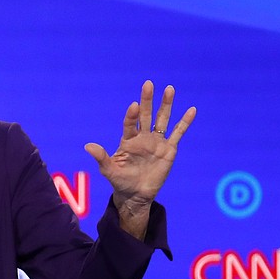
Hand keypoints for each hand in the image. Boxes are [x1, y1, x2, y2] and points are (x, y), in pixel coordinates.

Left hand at [84, 81, 195, 239]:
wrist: (136, 194)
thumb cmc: (120, 181)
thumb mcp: (109, 171)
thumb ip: (101, 158)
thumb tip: (87, 146)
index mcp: (128, 140)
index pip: (130, 124)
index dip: (132, 115)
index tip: (134, 105)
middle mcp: (142, 137)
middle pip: (146, 115)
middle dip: (147, 100)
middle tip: (148, 84)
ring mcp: (156, 142)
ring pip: (162, 119)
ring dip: (166, 105)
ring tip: (170, 88)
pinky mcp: (169, 149)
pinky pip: (178, 133)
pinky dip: (185, 122)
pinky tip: (192, 110)